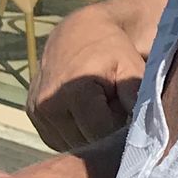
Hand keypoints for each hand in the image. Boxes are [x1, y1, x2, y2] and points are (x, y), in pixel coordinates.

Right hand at [28, 1, 147, 147]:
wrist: (78, 32)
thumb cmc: (111, 50)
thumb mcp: (131, 66)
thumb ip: (137, 97)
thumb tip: (144, 129)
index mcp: (72, 92)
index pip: (101, 134)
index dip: (118, 125)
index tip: (123, 106)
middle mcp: (48, 104)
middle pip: (85, 143)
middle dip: (103, 131)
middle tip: (111, 104)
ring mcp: (36, 112)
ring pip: (71, 145)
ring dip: (88, 133)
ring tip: (96, 106)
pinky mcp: (32, 115)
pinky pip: (58, 140)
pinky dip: (74, 133)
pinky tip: (82, 112)